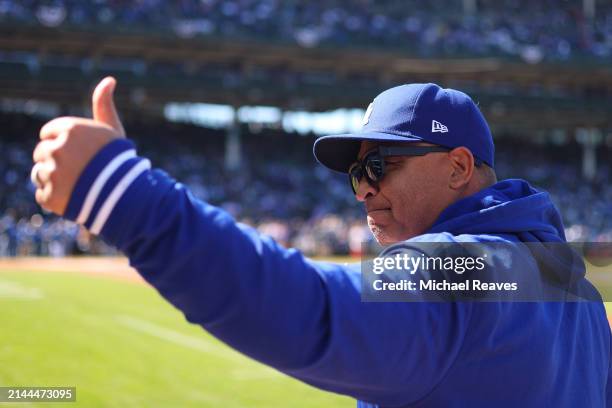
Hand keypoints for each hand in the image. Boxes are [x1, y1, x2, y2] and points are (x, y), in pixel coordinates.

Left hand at [32, 77, 125, 214]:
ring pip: (40, 174)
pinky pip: (43, 194)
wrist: (128, 194)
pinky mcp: (50, 196)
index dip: (63, 143)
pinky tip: (73, 197)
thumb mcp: (112, 129)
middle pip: (42, 153)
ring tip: (77, 185)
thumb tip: (109, 79)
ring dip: (54, 180)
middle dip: (57, 161)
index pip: (48, 133)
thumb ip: (103, 104)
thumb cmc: (120, 159)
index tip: (79, 152)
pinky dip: (55, 198)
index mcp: (69, 129)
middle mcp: (57, 148)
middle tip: (80, 171)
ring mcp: (52, 173)